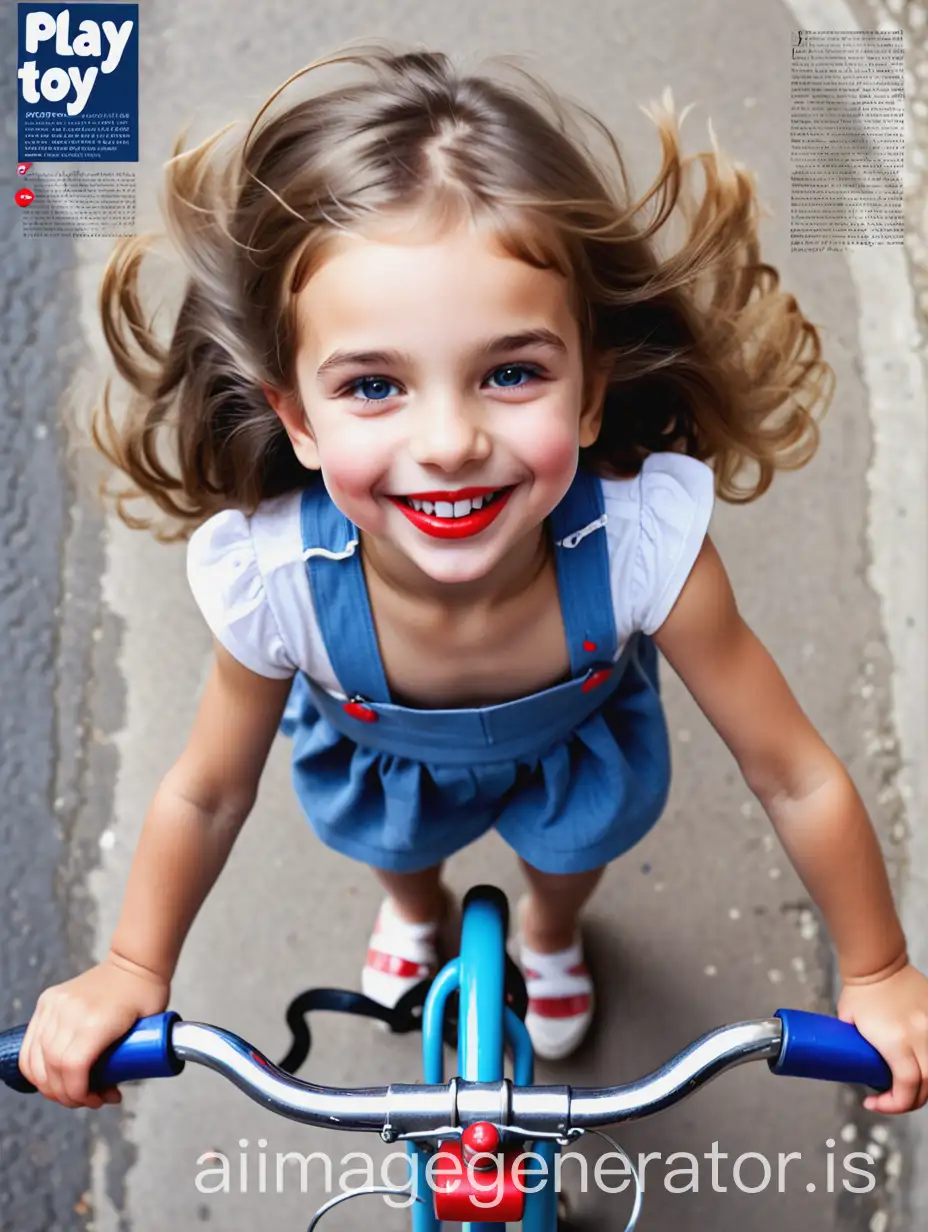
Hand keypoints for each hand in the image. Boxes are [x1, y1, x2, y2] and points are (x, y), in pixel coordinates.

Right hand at [18, 954, 169, 1109]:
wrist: (133, 962)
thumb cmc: (145, 995)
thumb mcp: (145, 1031)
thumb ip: (126, 1062)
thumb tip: (109, 1093)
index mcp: (96, 1020)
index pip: (72, 1067)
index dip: (78, 1092)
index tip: (94, 1100)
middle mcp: (70, 1012)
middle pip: (52, 1067)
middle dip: (65, 1094)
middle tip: (85, 1100)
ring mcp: (55, 1005)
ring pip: (35, 1058)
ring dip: (48, 1083)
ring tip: (69, 1090)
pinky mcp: (47, 1001)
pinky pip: (30, 1042)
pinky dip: (34, 1065)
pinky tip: (49, 1075)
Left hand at [838, 962, 927, 1113]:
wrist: (877, 962)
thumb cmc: (860, 992)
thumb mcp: (851, 1026)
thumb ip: (860, 1048)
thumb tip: (858, 1066)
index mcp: (895, 1041)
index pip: (907, 1086)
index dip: (894, 1104)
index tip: (873, 1103)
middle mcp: (920, 1036)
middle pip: (927, 1085)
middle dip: (911, 1101)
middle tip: (892, 1101)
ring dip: (925, 1086)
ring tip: (907, 1088)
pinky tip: (920, 1068)